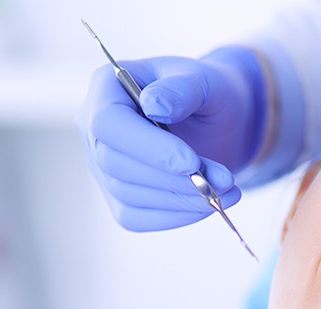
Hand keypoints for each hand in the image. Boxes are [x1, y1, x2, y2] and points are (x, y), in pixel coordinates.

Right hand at [76, 47, 264, 231]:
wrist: (218, 118)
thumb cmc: (208, 91)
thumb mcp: (205, 79)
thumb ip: (182, 88)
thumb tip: (155, 104)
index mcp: (108, 87)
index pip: (108, 122)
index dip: (147, 147)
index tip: (191, 162)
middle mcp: (95, 127)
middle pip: (115, 164)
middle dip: (171, 178)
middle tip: (223, 180)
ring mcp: (102, 164)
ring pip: (126, 194)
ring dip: (179, 200)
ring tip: (226, 190)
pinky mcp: (118, 194)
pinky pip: (135, 217)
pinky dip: (174, 217)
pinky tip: (207, 205)